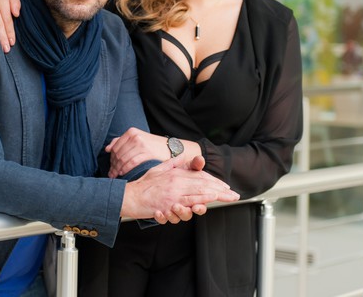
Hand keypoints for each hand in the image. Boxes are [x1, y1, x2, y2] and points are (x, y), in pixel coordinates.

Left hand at [106, 128, 201, 177]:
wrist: (172, 149)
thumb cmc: (154, 147)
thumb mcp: (138, 140)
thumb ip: (122, 142)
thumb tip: (107, 149)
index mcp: (131, 132)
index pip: (115, 147)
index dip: (111, 159)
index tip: (110, 167)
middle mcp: (135, 136)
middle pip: (118, 154)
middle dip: (113, 166)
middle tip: (111, 174)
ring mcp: (141, 144)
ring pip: (123, 159)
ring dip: (117, 169)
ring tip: (115, 176)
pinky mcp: (147, 152)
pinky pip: (131, 163)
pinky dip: (125, 170)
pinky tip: (123, 174)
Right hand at [120, 155, 239, 222]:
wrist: (128, 196)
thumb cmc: (143, 185)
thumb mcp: (159, 170)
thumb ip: (173, 164)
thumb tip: (183, 159)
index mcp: (175, 173)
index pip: (199, 176)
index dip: (213, 181)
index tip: (224, 186)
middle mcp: (176, 181)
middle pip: (203, 184)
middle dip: (220, 189)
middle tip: (234, 194)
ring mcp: (173, 192)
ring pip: (198, 192)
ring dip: (214, 194)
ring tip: (226, 195)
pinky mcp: (168, 203)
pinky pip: (187, 201)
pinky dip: (199, 200)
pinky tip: (208, 200)